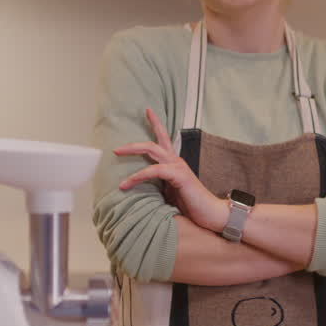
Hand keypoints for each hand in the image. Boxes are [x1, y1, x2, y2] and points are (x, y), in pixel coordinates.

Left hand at [115, 108, 226, 231]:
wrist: (210, 214)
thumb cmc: (191, 206)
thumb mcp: (169, 194)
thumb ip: (157, 186)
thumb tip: (138, 190)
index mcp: (174, 164)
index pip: (164, 139)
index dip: (156, 123)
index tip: (147, 111)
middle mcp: (176, 161)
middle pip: (153, 142)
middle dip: (133, 144)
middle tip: (115, 149)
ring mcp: (178, 166)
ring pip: (151, 149)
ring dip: (131, 150)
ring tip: (116, 155)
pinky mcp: (179, 175)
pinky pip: (154, 170)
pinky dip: (138, 175)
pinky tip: (126, 184)